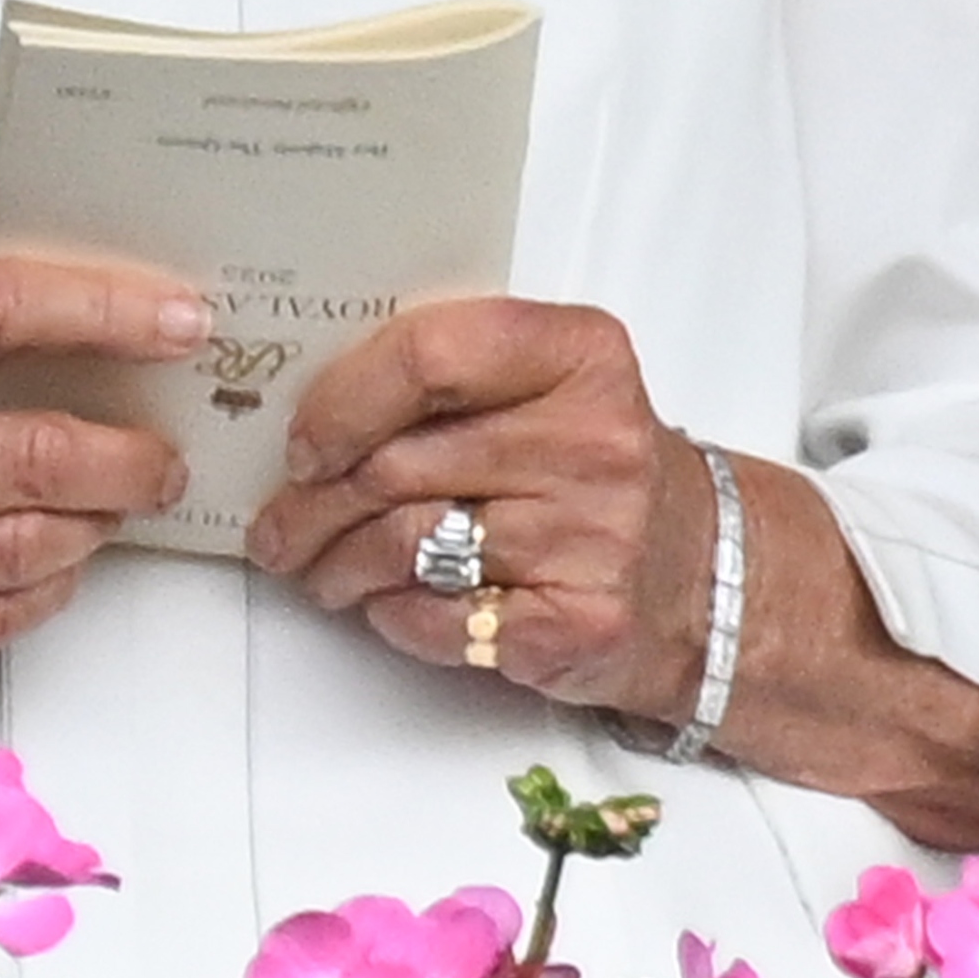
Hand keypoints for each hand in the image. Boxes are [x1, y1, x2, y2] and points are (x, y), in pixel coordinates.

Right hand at [0, 255, 204, 725]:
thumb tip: (80, 345)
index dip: (99, 309)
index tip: (178, 320)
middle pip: (31, 448)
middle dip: (128, 456)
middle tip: (167, 455)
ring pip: (26, 543)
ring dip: (96, 526)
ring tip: (117, 507)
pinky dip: (47, 590)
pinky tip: (60, 564)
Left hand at [244, 292, 715, 721]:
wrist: (698, 575)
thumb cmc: (598, 472)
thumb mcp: (547, 385)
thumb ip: (450, 376)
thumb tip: (312, 411)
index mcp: (579, 354)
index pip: (428, 356)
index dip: (341, 402)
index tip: (303, 440)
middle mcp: (593, 441)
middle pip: (398, 463)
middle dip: (313, 503)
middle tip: (281, 522)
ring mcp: (591, 536)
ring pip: (406, 544)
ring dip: (338, 563)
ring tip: (319, 566)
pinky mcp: (577, 623)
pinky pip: (439, 617)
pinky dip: (393, 615)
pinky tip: (389, 603)